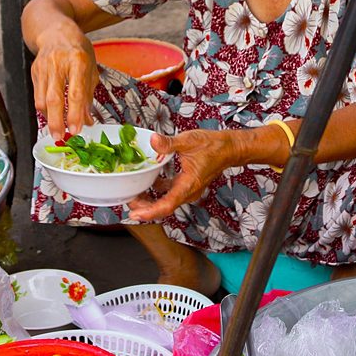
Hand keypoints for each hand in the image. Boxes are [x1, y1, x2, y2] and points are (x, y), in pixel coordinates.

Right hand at [30, 32, 97, 137]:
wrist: (55, 31)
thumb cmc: (77, 50)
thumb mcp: (90, 68)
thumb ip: (88, 95)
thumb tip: (87, 121)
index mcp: (77, 60)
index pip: (75, 92)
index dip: (75, 114)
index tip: (76, 129)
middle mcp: (58, 63)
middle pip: (54, 98)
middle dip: (57, 121)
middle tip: (60, 136)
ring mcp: (43, 67)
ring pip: (42, 99)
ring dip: (49, 118)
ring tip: (56, 130)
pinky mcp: (34, 71)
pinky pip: (37, 95)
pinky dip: (44, 109)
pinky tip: (51, 116)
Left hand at [128, 129, 242, 221]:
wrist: (228, 149)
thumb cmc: (213, 146)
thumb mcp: (189, 141)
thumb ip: (169, 143)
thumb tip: (153, 140)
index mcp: (189, 184)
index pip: (167, 205)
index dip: (150, 212)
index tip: (135, 215)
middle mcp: (188, 191)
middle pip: (163, 206)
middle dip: (145, 207)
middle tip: (127, 202)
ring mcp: (187, 190)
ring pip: (165, 201)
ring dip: (149, 200)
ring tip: (133, 195)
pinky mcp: (186, 185)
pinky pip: (168, 193)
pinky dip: (156, 191)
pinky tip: (146, 184)